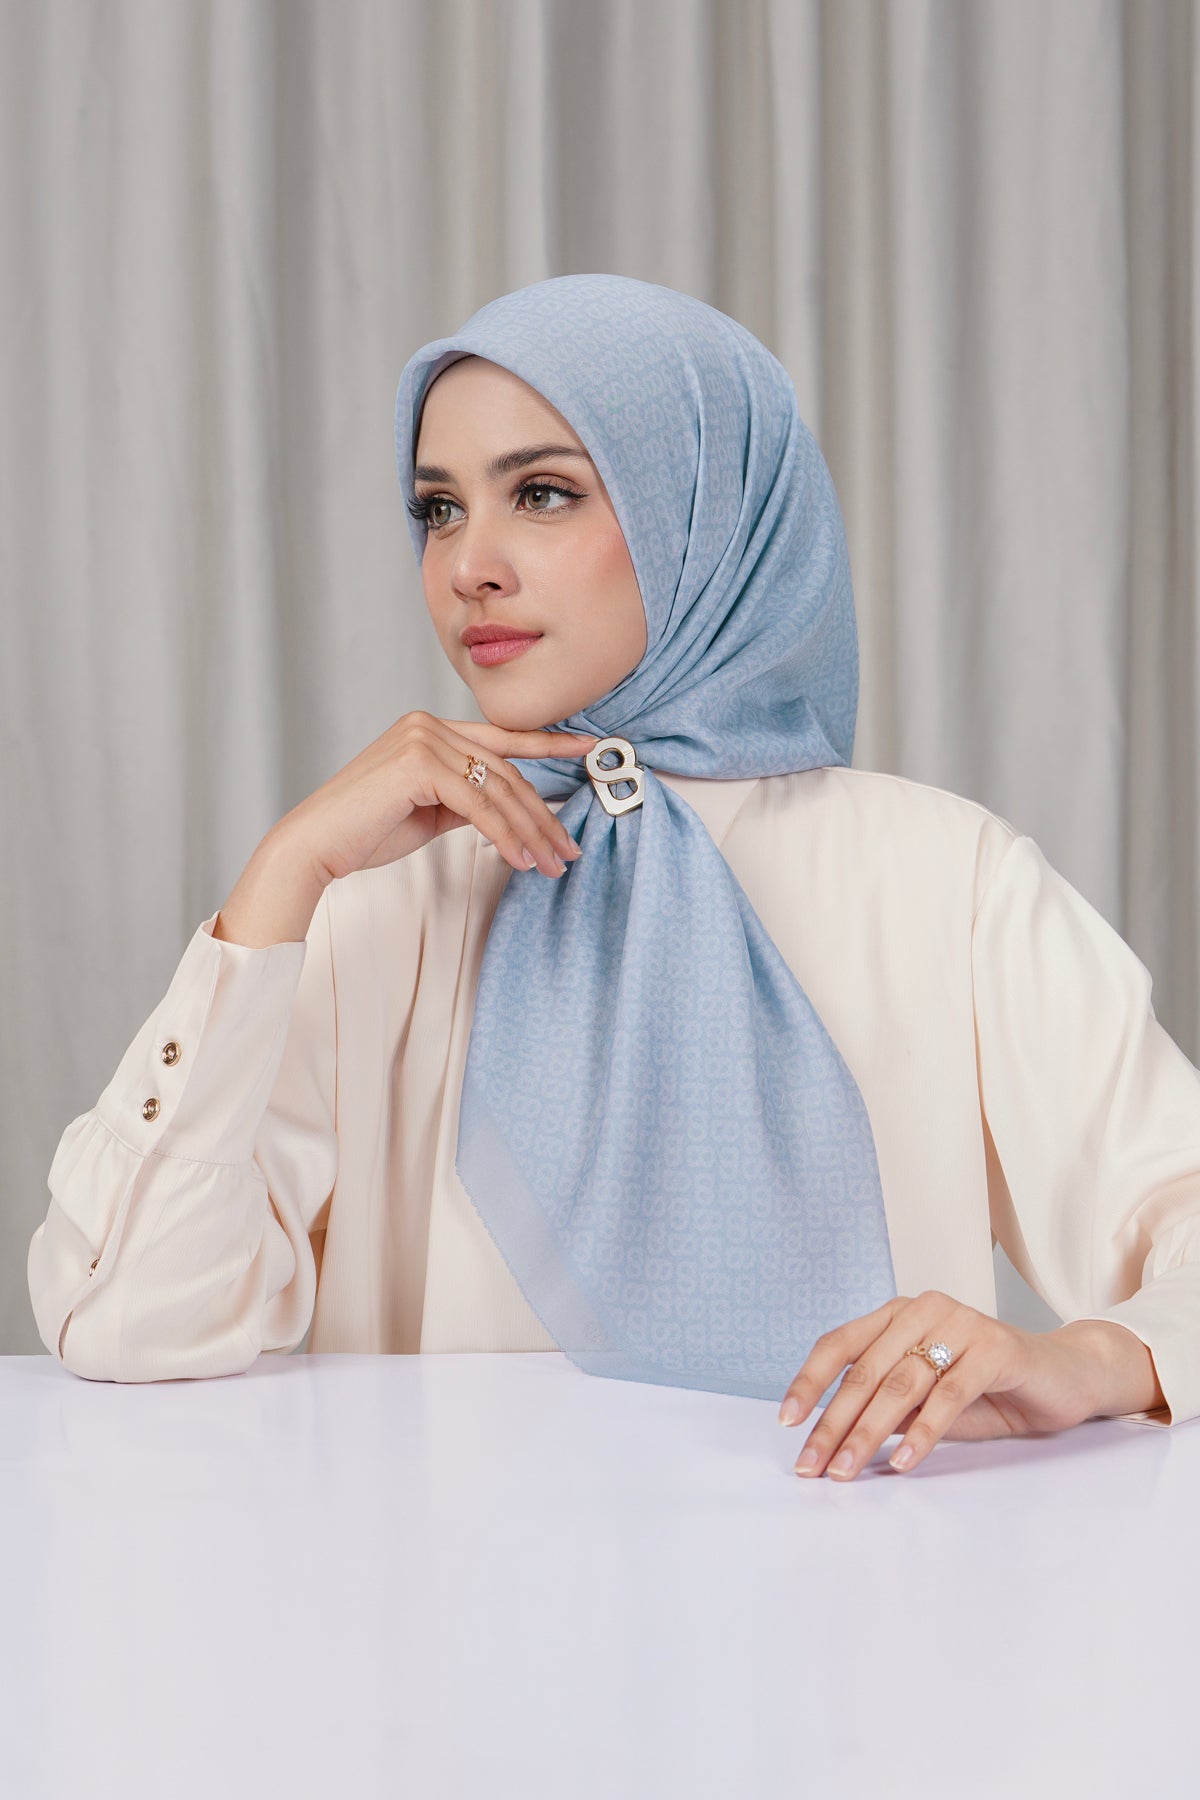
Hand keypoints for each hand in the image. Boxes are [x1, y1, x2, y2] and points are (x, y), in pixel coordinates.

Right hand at [277, 711, 598, 885]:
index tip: (589, 749)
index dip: (549, 744)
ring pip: (498, 789)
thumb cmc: (365, 830)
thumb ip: (464, 799)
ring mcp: (422, 739)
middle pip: (507, 771)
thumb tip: (504, 810)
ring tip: (552, 865)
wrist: (315, 845)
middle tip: (568, 851)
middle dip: (544, 815)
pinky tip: (521, 860)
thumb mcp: (428, 811)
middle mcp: (428, 724)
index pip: (502, 738)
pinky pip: (478, 805)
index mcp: (429, 728)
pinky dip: (505, 836)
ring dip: (531, 833)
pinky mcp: (418, 764)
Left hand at [776, 1290, 1105, 1479]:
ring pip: (901, 1383)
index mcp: (897, 1315)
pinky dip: (923, 1432)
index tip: (786, 1422)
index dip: (809, 1382)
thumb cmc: (987, 1390)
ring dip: (868, 1433)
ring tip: (847, 1471)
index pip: (839, 1344)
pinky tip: (905, 1462)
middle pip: (864, 1371)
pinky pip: (948, 1394)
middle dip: (833, 1423)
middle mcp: (923, 1309)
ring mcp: (960, 1324)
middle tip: (813, 1467)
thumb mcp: (925, 1398)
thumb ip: (885, 1405)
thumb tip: (830, 1437)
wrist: (1063, 1376)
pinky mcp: (995, 1348)